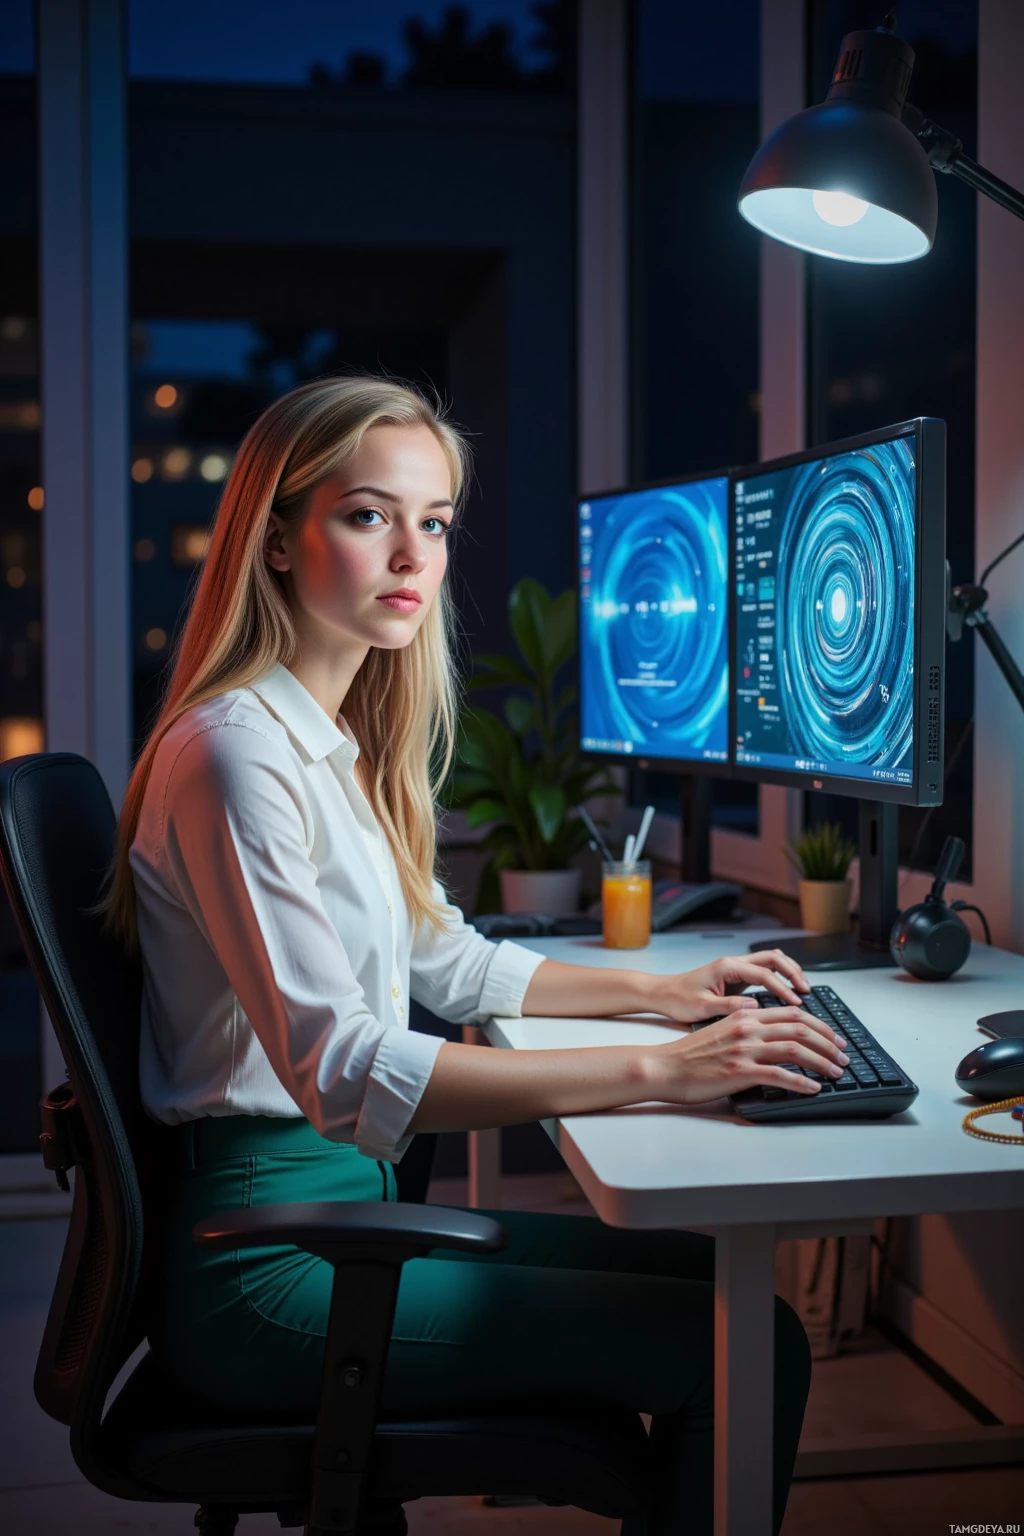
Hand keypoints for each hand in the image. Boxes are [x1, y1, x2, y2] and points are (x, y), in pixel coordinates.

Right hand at [648, 1005, 849, 1105]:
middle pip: (800, 1028)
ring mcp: (744, 1049)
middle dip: (828, 1042)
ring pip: (795, 1049)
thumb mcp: (721, 1031)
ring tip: (836, 1072)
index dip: (819, 1025)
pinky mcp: (740, 1072)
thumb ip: (747, 1028)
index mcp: (745, 1016)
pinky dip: (801, 1082)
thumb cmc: (690, 1055)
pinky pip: (780, 1075)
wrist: (665, 1067)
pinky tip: (813, 1089)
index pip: (792, 1013)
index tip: (834, 1038)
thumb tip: (773, 1034)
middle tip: (843, 1055)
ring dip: (822, 1061)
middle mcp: (747, 1028)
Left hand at [649, 948, 811, 1025]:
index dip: (783, 988)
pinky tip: (788, 993)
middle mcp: (734, 963)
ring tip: (803, 990)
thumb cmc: (678, 999)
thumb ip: (728, 1006)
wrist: (663, 993)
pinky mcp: (737, 978)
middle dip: (793, 972)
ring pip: (771, 962)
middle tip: (807, 991)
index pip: (764, 974)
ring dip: (789, 972)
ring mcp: (736, 969)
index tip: (796, 1003)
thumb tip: (754, 1008)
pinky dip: (780, 978)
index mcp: (727, 967)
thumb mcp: (702, 1007)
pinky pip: (765, 972)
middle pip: (773, 958)